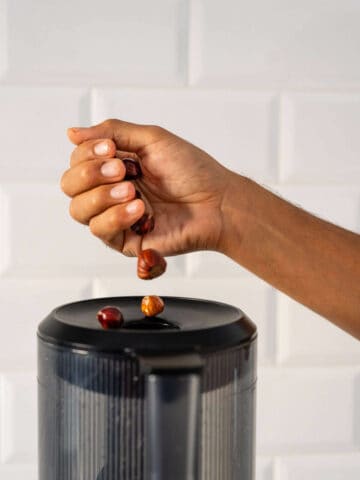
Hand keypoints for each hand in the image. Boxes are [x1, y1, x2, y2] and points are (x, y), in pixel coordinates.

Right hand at [61, 119, 233, 256]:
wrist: (217, 202)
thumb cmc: (192, 171)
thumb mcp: (152, 140)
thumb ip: (112, 132)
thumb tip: (71, 133)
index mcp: (114, 167)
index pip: (77, 161)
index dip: (86, 154)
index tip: (111, 149)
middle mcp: (110, 192)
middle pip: (70, 186)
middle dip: (89, 174)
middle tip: (121, 169)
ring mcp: (116, 217)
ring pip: (79, 210)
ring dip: (101, 196)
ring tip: (133, 191)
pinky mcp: (125, 241)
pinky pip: (101, 231)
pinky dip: (115, 216)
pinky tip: (139, 208)